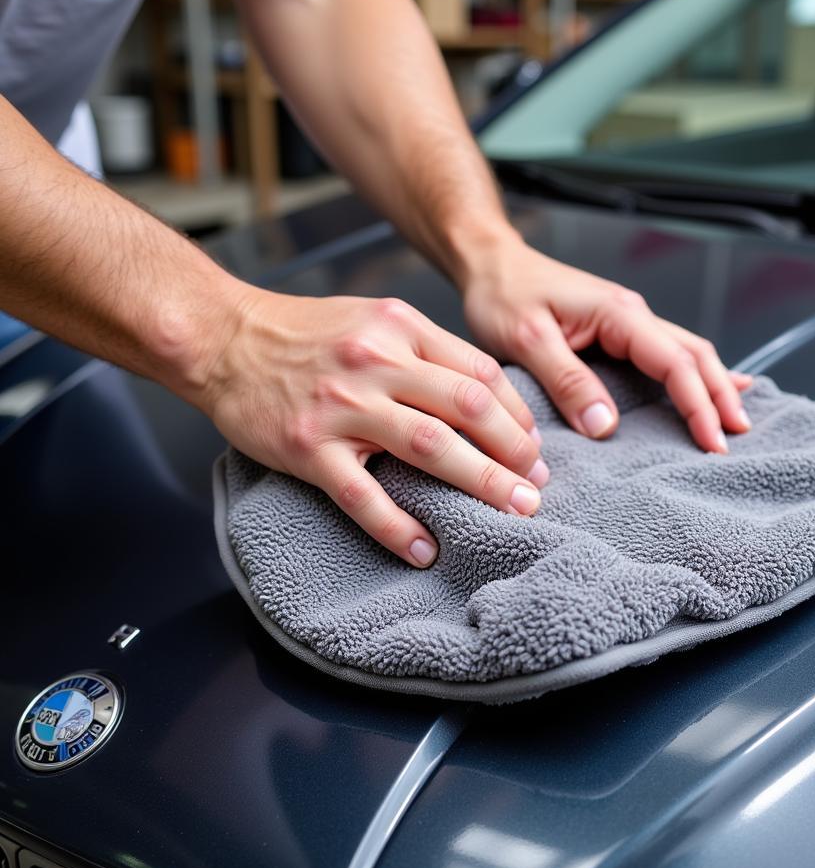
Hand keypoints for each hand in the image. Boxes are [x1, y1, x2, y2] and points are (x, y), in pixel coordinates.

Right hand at [200, 289, 546, 566]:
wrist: (224, 338)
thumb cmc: (306, 333)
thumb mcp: (374, 319)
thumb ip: (425, 350)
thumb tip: (487, 397)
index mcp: (399, 328)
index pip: (478, 372)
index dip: (516, 413)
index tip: (534, 446)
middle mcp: (376, 361)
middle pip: (466, 407)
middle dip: (514, 450)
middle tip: (538, 485)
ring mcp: (342, 406)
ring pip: (429, 447)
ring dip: (480, 483)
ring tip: (513, 510)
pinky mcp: (308, 447)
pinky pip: (362, 496)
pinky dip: (398, 527)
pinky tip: (425, 549)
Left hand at [462, 240, 752, 451]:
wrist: (490, 264)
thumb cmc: (503, 294)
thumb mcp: (527, 340)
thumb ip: (567, 380)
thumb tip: (605, 425)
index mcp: (618, 313)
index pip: (674, 362)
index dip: (698, 404)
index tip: (712, 441)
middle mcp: (632, 314)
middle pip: (695, 355)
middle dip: (720, 397)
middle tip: (734, 441)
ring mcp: (627, 322)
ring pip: (687, 354)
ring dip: (713, 387)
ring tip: (734, 423)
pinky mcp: (616, 332)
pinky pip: (666, 354)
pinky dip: (694, 375)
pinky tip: (714, 387)